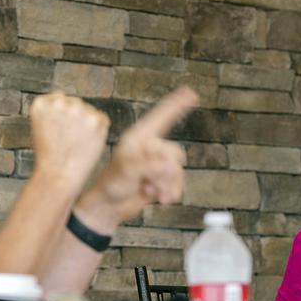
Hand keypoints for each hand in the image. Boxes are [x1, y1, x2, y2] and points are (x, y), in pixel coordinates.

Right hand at [29, 91, 109, 194]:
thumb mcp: (41, 128)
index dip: (62, 117)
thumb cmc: (50, 156)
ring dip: (88, 124)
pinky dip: (100, 130)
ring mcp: (78, 109)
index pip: (59, 99)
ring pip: (89, 111)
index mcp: (41, 103)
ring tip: (77, 144)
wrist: (58, 175)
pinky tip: (88, 144)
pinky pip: (102, 120)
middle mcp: (59, 102)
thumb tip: (66, 97)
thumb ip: (53, 111)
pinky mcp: (94, 119)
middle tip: (70, 142)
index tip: (59, 133)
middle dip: (76, 119)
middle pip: (75, 104)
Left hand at [76, 87, 198, 231]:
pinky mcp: (160, 180)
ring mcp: (156, 165)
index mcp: (140, 137)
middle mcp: (150, 148)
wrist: (109, 207)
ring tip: (153, 192)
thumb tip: (173, 167)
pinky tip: (159, 198)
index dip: (177, 105)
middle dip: (165, 170)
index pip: (161, 116)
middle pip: (174, 152)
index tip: (192, 93)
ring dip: (168, 185)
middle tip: (149, 180)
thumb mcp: (129, 170)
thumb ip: (153, 166)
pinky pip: (177, 183)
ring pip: (177, 171)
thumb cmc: (111, 184)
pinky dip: (170, 192)